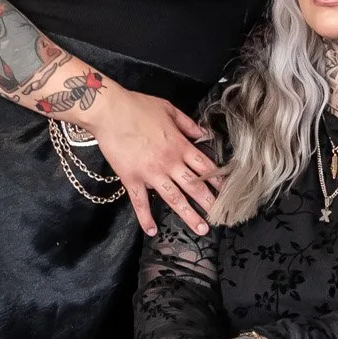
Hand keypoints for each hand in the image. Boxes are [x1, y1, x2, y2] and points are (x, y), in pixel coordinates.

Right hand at [88, 85, 221, 237]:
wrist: (109, 111)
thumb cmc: (137, 107)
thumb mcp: (169, 109)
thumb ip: (188, 124)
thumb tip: (203, 133)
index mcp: (179, 145)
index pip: (205, 166)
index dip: (218, 180)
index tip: (228, 192)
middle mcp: (169, 162)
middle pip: (194, 186)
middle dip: (209, 203)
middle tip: (221, 217)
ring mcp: (150, 173)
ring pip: (174, 198)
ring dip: (188, 215)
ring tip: (200, 229)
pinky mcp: (132, 179)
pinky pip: (140, 203)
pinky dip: (145, 218)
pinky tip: (151, 231)